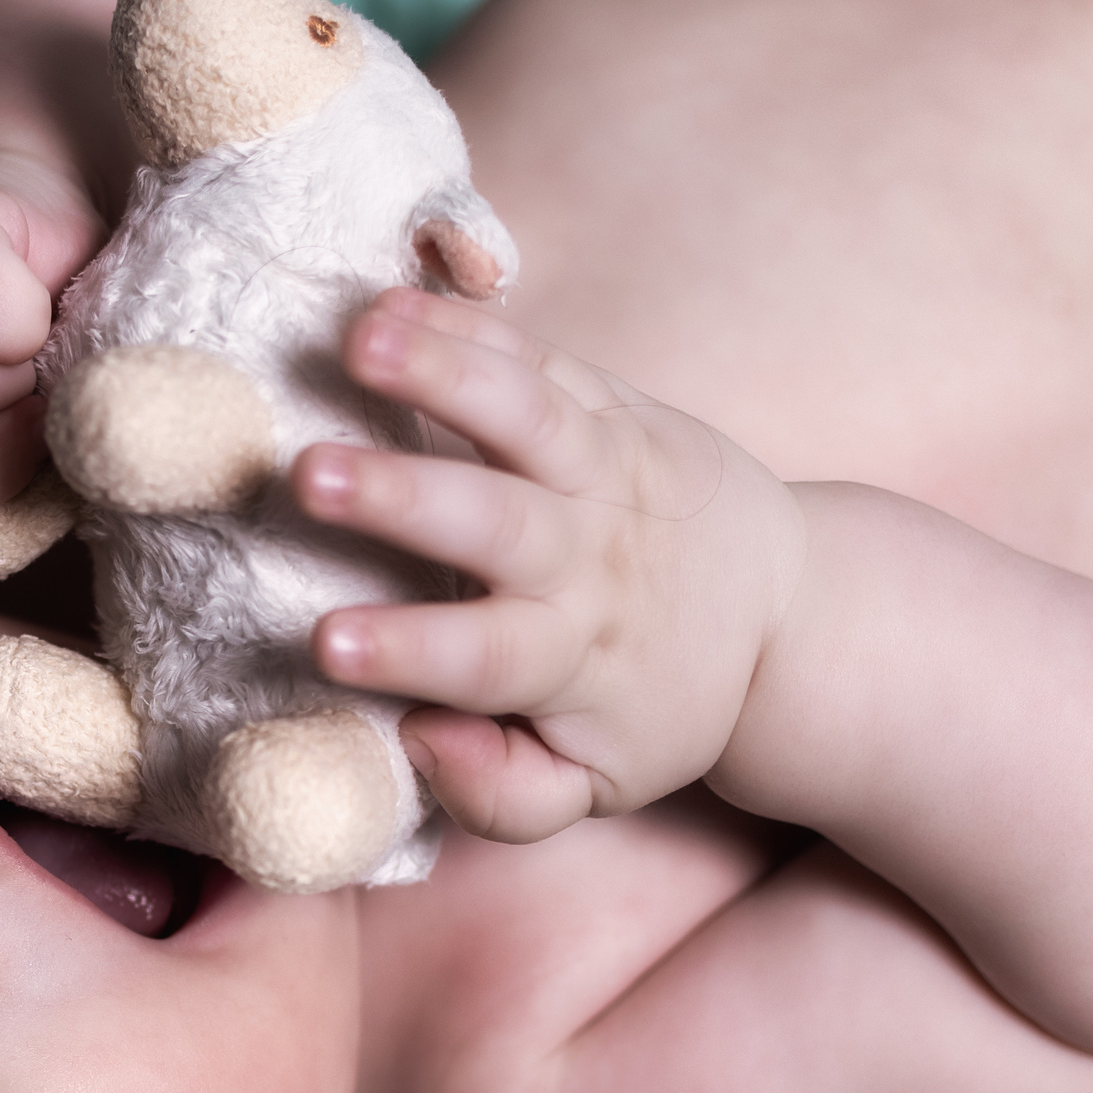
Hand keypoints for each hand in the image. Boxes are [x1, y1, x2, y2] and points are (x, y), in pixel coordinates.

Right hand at [294, 289, 806, 839]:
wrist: (784, 611)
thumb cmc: (654, 704)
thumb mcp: (593, 784)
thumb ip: (502, 794)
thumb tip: (417, 742)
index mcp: (571, 657)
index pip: (484, 656)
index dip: (406, 649)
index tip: (325, 641)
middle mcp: (586, 558)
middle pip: (495, 522)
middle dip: (398, 496)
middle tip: (307, 475)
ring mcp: (603, 469)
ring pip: (525, 414)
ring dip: (439, 371)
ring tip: (357, 339)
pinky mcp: (610, 407)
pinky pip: (538, 358)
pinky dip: (467, 325)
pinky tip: (390, 299)